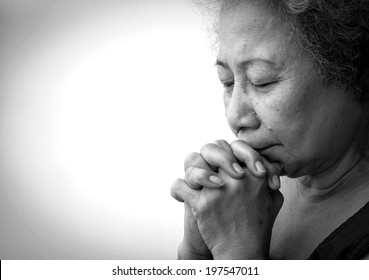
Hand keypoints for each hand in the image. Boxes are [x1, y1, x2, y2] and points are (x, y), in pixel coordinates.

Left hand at [171, 140, 282, 258]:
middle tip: (209, 166)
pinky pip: (180, 186)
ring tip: (196, 181)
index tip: (227, 161)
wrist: (244, 251)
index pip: (235, 146)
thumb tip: (266, 165)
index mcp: (254, 175)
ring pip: (194, 164)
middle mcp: (236, 179)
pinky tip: (182, 196)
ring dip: (192, 171)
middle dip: (208, 155)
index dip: (229, 150)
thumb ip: (271, 178)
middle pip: (212, 149)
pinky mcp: (201, 204)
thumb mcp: (274, 200)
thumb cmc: (259, 226)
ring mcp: (217, 190)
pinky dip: (177, 190)